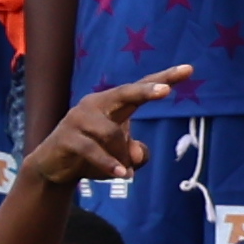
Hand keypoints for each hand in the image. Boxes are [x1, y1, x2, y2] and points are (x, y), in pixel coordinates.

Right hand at [23, 64, 187, 190]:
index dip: (164, 78)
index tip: (189, 69)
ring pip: (111, 133)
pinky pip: (93, 149)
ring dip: (122, 155)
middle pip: (125, 93)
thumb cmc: (94, 155)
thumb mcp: (121, 156)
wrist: (54, 166)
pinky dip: (109, 163)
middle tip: (165, 91)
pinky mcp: (67, 137)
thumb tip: (136, 154)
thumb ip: (136, 154)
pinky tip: (121, 174)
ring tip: (126, 173)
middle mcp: (95, 104)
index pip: (140, 88)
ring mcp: (78, 119)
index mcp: (112, 103)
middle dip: (145, 91)